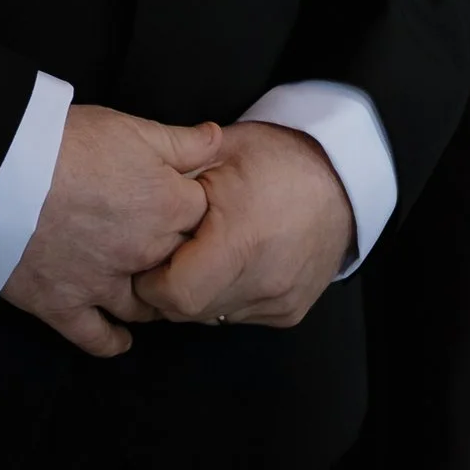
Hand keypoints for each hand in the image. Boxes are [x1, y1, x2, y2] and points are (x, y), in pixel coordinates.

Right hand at [1, 104, 221, 359]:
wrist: (0, 171)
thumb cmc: (65, 141)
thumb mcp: (131, 126)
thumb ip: (182, 140)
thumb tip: (219, 142)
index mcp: (170, 206)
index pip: (203, 215)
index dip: (189, 206)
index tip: (178, 202)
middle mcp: (147, 253)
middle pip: (179, 262)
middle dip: (176, 254)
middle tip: (162, 244)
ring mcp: (105, 284)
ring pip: (145, 304)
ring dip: (150, 298)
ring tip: (146, 290)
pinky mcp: (64, 304)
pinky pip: (97, 336)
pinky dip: (111, 341)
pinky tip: (121, 339)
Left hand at [134, 120, 352, 331]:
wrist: (343, 176)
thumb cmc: (277, 159)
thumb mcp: (219, 153)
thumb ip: (170, 179)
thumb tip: (126, 206)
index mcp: (242, 242)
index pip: (173, 294)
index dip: (149, 280)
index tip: (147, 255)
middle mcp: (265, 281)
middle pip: (187, 311)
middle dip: (166, 288)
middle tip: (169, 252)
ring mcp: (280, 301)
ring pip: (210, 317)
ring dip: (195, 293)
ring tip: (202, 253)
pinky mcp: (289, 312)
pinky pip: (237, 316)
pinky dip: (223, 296)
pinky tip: (230, 263)